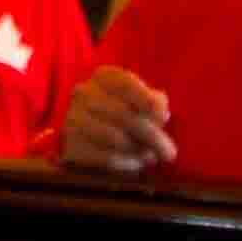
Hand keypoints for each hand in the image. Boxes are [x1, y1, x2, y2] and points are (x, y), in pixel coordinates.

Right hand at [57, 63, 176, 177]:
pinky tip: (136, 164)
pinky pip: (104, 156)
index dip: (146, 100)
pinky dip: (126, 163)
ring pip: (113, 137)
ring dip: (138, 150)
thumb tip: (161, 114)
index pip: (126, 85)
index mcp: (104, 76)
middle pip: (123, 114)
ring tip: (151, 157)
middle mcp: (84, 92)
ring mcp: (74, 118)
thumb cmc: (121, 110)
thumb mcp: (138, 99)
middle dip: (151, 135)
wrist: (87, 132)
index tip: (164, 118)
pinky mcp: (71, 144)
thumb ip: (153, 102)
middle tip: (170, 153)